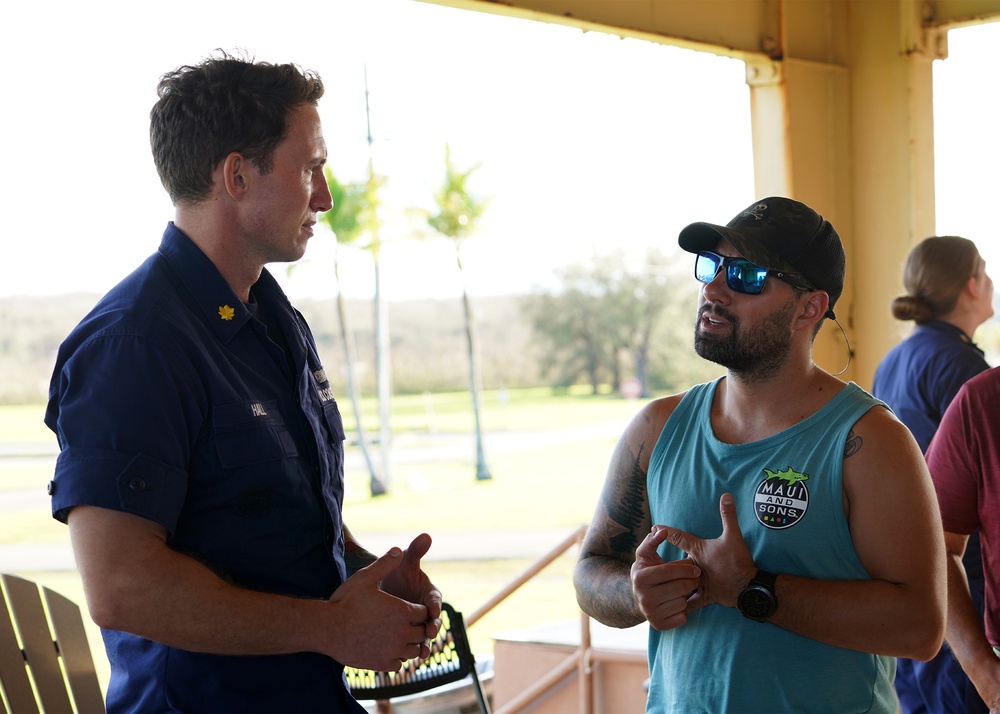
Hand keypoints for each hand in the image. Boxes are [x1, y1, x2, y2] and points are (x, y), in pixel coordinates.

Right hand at [326, 546, 434, 670]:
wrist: (326, 628)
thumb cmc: (345, 601)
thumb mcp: (365, 577)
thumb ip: (385, 564)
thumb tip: (398, 550)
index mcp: (403, 611)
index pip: (425, 612)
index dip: (419, 610)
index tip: (409, 608)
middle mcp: (402, 633)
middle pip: (423, 632)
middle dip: (417, 627)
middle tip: (405, 622)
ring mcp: (393, 650)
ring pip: (414, 650)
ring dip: (410, 643)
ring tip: (398, 636)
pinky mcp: (382, 664)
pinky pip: (399, 664)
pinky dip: (397, 657)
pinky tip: (387, 648)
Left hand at [378, 533, 441, 657]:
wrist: (381, 588)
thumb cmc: (396, 571)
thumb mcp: (405, 561)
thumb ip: (416, 550)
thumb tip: (426, 535)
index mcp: (430, 594)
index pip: (435, 601)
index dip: (436, 607)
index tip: (434, 612)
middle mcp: (427, 611)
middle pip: (433, 622)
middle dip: (432, 629)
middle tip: (429, 633)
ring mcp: (418, 624)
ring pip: (424, 638)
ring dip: (425, 646)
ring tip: (422, 653)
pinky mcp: (409, 634)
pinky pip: (412, 645)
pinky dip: (412, 652)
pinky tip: (407, 660)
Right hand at [630, 527, 700, 630]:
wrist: (638, 597)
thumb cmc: (647, 571)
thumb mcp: (645, 554)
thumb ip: (653, 540)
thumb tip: (662, 530)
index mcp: (640, 577)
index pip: (669, 571)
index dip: (685, 568)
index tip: (696, 568)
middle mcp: (642, 597)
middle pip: (679, 588)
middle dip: (691, 582)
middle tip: (694, 579)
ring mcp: (649, 613)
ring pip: (682, 603)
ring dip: (687, 596)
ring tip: (684, 590)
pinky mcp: (658, 625)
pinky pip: (681, 617)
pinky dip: (684, 610)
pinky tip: (678, 603)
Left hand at [659, 493, 756, 610]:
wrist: (748, 588)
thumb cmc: (737, 561)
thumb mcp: (733, 536)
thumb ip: (728, 515)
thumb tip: (726, 495)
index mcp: (698, 551)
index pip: (678, 538)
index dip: (666, 531)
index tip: (654, 527)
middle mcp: (695, 567)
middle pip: (674, 563)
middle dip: (664, 560)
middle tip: (650, 560)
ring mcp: (699, 583)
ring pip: (680, 584)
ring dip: (670, 584)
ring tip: (655, 587)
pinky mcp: (706, 597)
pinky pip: (691, 603)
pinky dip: (684, 606)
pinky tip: (673, 609)